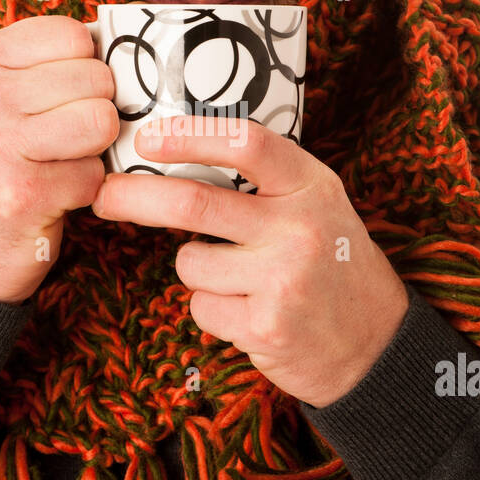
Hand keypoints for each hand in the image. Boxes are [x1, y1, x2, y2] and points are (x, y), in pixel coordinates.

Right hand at [0, 16, 117, 302]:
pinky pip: (95, 175)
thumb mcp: (0, 99)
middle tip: (59, 142)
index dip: (86, 69)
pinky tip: (52, 198)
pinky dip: (85, 191)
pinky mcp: (23, 191)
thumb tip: (123, 47)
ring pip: (102, 121)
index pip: (72, 34)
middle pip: (96, 78)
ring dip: (95, 151)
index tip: (62, 100)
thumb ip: (48, 67)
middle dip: (95, 113)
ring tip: (60, 165)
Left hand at [90, 114, 409, 406]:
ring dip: (196, 268)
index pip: (246, 143)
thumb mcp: (317, 205)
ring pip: (190, 262)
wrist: (376, 344)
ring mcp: (282, 279)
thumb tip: (175, 156)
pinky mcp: (265, 326)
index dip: (189, 135)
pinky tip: (250, 312)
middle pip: (194, 202)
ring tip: (241, 280)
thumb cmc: (332, 266)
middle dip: (135, 196)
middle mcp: (299, 228)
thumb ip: (265, 181)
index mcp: (312, 186)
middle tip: (104, 194)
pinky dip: (212, 308)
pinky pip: (201, 306)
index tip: (147, 137)